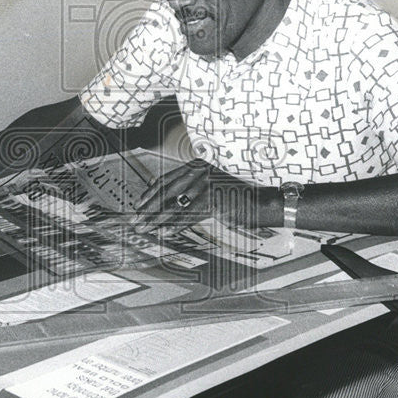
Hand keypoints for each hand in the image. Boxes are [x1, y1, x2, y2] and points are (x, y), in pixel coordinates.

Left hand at [131, 159, 262, 232]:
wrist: (261, 202)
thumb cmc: (235, 197)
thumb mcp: (210, 187)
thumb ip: (190, 189)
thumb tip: (167, 202)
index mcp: (197, 165)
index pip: (167, 179)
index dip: (151, 193)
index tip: (139, 205)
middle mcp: (200, 171)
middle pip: (167, 191)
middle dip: (149, 208)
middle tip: (136, 219)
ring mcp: (206, 184)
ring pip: (175, 204)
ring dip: (157, 218)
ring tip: (145, 228)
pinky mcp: (213, 199)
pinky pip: (189, 215)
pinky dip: (175, 225)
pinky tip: (164, 232)